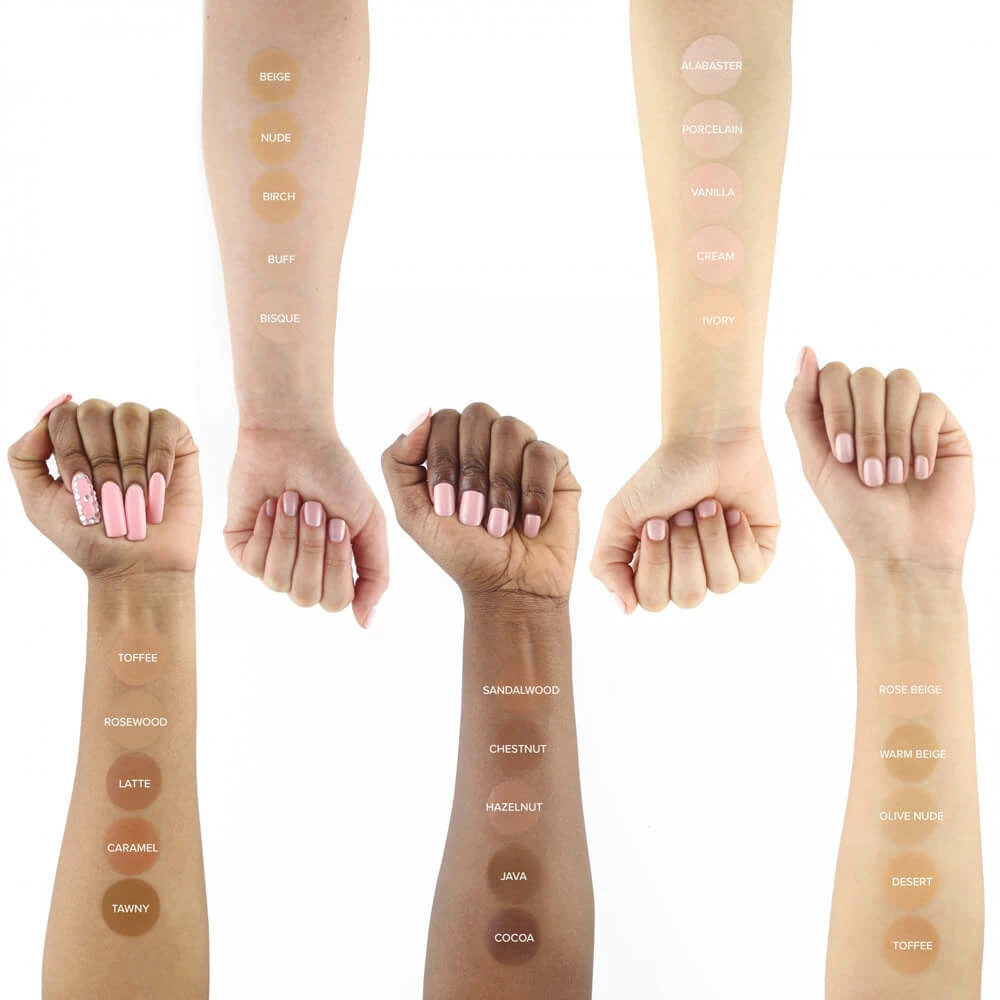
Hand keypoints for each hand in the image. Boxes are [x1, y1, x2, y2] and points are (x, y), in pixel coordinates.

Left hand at [8, 396, 200, 577]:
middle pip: (95, 410)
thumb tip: (43, 418)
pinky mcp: (179, 441)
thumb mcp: (37, 502)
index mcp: (75, 438)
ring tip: (133, 498)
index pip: (64, 414)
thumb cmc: (89, 538)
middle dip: (100, 459)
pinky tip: (158, 486)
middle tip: (109, 497)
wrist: (135, 564)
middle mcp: (109, 428)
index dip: (70, 450)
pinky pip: (166, 423)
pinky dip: (159, 456)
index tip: (80, 489)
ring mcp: (144, 432)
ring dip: (129, 462)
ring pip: (131, 414)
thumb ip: (23, 456)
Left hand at [225, 426, 387, 624]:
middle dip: (313, 549)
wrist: (295, 440)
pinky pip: (254, 564)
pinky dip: (268, 531)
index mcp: (335, 570)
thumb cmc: (336, 476)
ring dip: (290, 536)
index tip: (339, 522)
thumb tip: (367, 623)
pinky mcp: (242, 548)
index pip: (336, 601)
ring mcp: (270, 562)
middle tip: (316, 508)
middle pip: (307, 596)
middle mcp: (303, 572)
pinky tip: (272, 505)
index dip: (336, 565)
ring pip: (279, 581)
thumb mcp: (369, 524)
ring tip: (294, 501)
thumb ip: (375, 575)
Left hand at [381, 404, 579, 600]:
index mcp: (453, 446)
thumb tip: (422, 411)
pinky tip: (529, 524)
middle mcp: (488, 441)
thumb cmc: (461, 551)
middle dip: (471, 469)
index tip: (445, 506)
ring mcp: (523, 450)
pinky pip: (544, 453)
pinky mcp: (556, 465)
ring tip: (500, 524)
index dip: (443, 458)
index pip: (443, 418)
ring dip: (501, 483)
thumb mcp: (412, 512)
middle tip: (472, 515)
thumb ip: (398, 460)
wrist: (509, 587)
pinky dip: (533, 492)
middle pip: (478, 414)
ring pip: (512, 428)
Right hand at [590, 429, 778, 611]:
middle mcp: (689, 574)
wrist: (708, 442)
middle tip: (682, 512)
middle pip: (688, 597)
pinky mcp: (757, 554)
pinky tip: (732, 512)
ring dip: (710, 537)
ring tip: (707, 505)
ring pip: (720, 584)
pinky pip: (750, 571)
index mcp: (654, 571)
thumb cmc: (662, 477)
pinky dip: (738, 538)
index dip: (655, 563)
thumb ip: (608, 565)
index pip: (652, 601)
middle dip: (684, 548)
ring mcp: (724, 566)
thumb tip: (623, 609)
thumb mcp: (619, 517)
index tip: (654, 521)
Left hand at [785, 348, 972, 572]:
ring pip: (900, 382)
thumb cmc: (855, 513)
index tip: (840, 454)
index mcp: (839, 414)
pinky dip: (919, 439)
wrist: (903, 551)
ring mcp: (910, 413)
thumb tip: (805, 350)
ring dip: (892, 434)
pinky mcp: (944, 425)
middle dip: (864, 426)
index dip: (836, 408)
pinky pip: (931, 403)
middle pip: (866, 376)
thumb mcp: (816, 461)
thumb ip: (803, 407)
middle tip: (868, 473)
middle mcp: (874, 408)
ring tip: (892, 476)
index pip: (833, 373)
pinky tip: (917, 472)